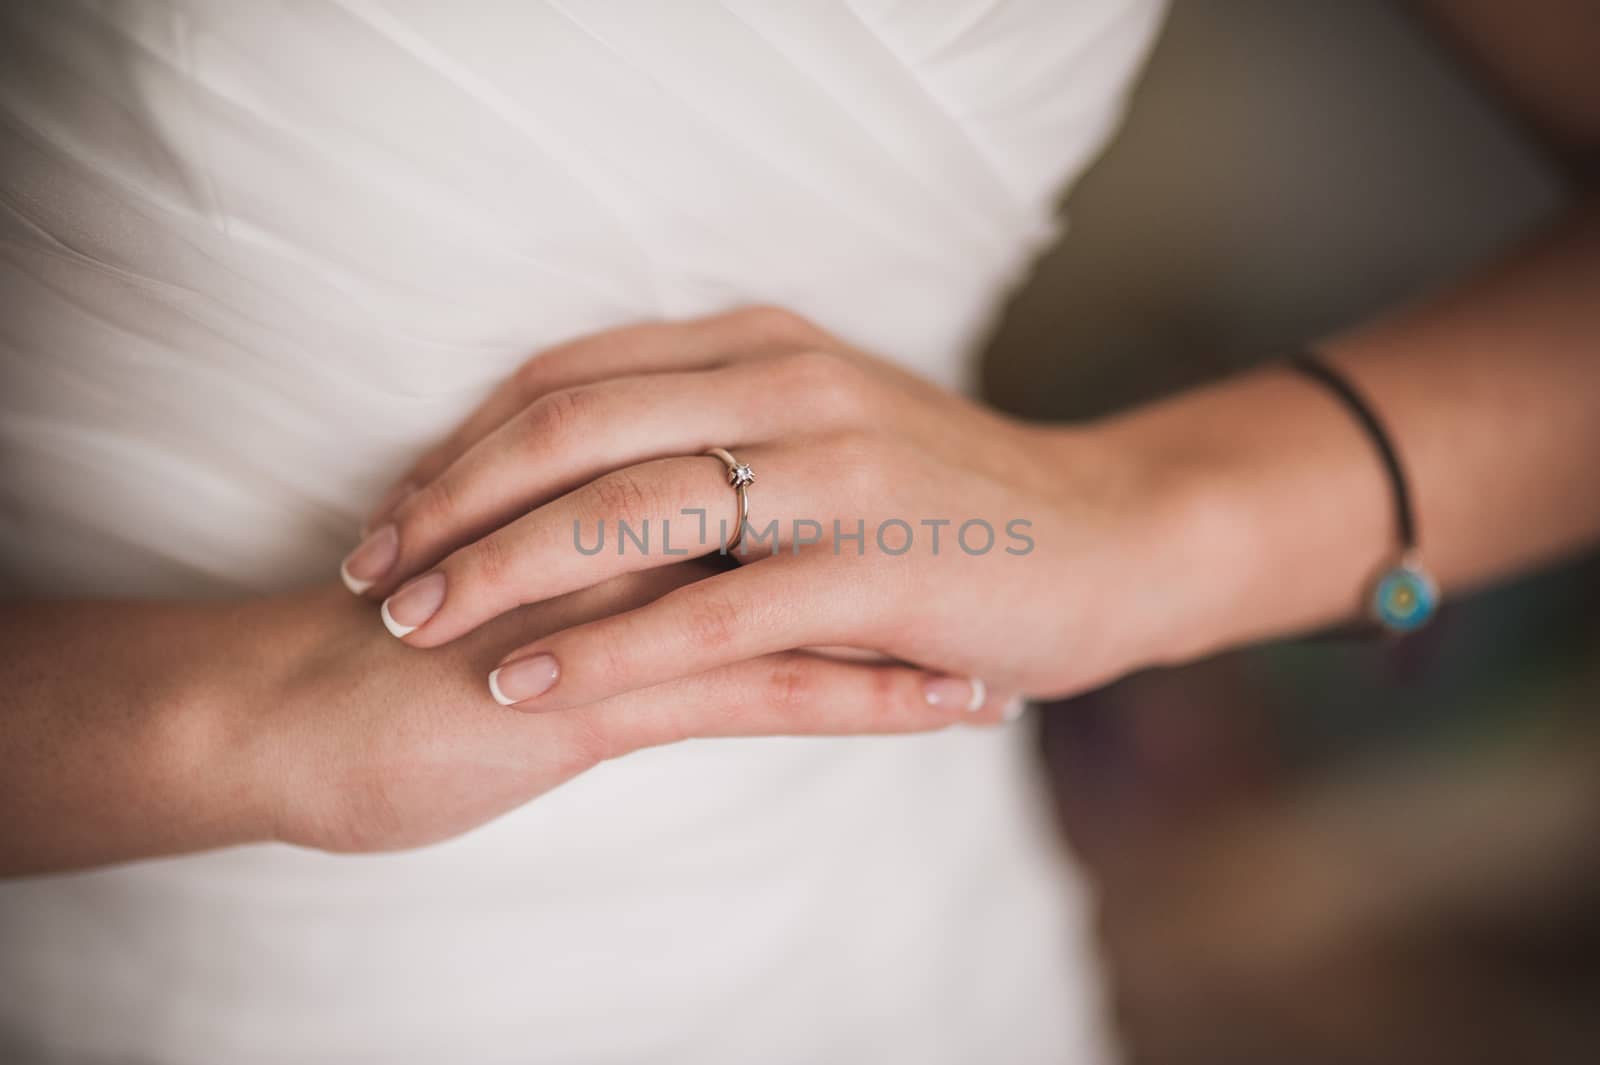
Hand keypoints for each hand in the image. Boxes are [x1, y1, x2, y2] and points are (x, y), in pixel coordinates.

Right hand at [240, 559, 1023, 854]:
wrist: (271, 712)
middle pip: (796, 519)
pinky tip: (945, 706)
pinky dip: (866, 695)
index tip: (933, 526)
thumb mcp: (501, 594)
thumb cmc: (376, 658)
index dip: (844, 501)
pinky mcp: (601, 688)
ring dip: (914, 624)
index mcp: (599, 500)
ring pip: (803, 598)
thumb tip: (654, 557)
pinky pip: (762, 687)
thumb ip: (584, 565)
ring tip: (1008, 650)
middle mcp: (624, 531)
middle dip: (899, 546)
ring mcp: (617, 602)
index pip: (752, 480)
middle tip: (998, 572)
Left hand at [338, 307, 1184, 721]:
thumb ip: (716, 426)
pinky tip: (526, 687)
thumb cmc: (950, 496)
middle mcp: (786, 384)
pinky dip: (602, 653)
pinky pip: (704, 613)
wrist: (1106, 537)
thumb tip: (579, 472)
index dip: (466, 441)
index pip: (569, 376)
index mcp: (762, 343)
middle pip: (568, 429)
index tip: (398, 505)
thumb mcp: (823, 425)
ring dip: (499, 570)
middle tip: (370, 568)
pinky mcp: (866, 568)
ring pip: (621, 511)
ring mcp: (829, 472)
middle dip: (450, 502)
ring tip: (416, 625)